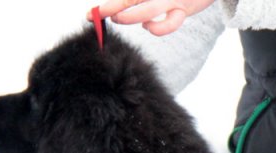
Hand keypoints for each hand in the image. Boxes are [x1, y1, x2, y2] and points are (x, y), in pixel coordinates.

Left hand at [87, 0, 216, 35]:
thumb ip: (142, 2)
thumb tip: (123, 12)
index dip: (107, 6)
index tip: (90, 14)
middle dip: (112, 8)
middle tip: (96, 16)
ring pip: (149, 9)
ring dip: (131, 16)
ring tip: (118, 19)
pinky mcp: (184, 8)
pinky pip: (171, 21)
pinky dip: (157, 27)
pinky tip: (148, 27)